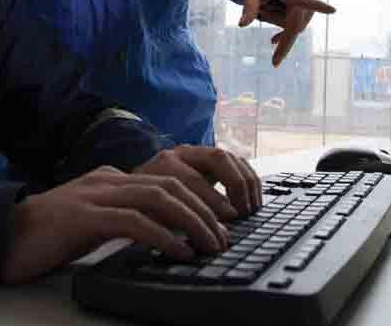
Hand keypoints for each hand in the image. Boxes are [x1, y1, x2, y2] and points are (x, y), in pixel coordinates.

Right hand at [2, 165, 228, 283]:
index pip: (167, 181)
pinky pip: (135, 222)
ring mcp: (95, 195)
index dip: (199, 200)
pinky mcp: (84, 217)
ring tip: (210, 245)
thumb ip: (123, 219)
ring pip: (159, 199)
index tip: (220, 222)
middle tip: (224, 236)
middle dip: (204, 210)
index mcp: (111, 179)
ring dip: (192, 222)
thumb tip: (164, 233)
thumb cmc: (46, 237)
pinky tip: (178, 251)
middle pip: (171, 186)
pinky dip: (163, 236)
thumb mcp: (93, 222)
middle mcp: (108, 180)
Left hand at [134, 145, 262, 219]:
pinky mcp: (213, 159)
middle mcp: (182, 153)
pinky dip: (250, 181)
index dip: (212, 200)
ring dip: (245, 184)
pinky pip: (239, 163)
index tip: (227, 220)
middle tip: (241, 213)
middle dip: (234, 186)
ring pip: (230, 158)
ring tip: (250, 210)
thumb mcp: (153, 218)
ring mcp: (199, 152)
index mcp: (163, 165)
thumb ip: (177, 225)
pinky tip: (252, 202)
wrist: (138, 194)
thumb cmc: (146, 211)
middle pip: (217, 158)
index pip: (192, 179)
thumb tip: (211, 238)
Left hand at [240, 0, 335, 65]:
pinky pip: (296, 29)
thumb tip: (242, 25)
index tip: (332, 10)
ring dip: (274, 21)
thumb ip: (249, 5)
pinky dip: (284, 34)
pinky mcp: (308, 11)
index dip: (318, 6)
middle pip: (294, 25)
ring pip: (291, 27)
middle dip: (281, 37)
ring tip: (264, 5)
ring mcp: (308, 4)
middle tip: (271, 53)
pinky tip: (272, 41)